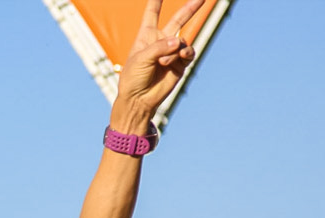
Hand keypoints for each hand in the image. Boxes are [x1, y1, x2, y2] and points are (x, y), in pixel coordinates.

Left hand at [116, 0, 204, 116]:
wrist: (139, 99)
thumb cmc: (133, 78)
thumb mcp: (141, 59)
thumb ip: (159, 47)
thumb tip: (179, 42)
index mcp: (147, 35)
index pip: (152, 13)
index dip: (156, 1)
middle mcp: (161, 41)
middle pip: (178, 19)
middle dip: (191, 8)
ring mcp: (172, 52)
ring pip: (182, 41)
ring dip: (174, 51)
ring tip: (163, 62)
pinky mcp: (181, 64)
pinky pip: (188, 52)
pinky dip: (184, 54)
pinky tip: (179, 58)